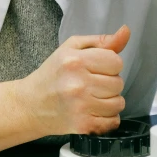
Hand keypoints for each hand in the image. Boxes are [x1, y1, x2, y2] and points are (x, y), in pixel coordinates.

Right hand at [16, 24, 130, 136]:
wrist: (30, 104)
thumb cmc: (53, 73)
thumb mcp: (72, 48)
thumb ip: (101, 41)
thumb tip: (126, 31)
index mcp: (75, 60)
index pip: (116, 61)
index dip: (109, 64)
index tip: (97, 68)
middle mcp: (78, 84)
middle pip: (118, 83)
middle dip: (109, 83)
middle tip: (92, 84)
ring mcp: (81, 106)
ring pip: (119, 103)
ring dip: (110, 101)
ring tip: (93, 98)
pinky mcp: (83, 125)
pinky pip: (113, 122)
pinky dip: (108, 118)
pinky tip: (94, 111)